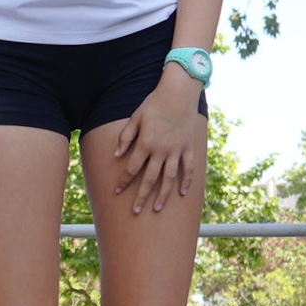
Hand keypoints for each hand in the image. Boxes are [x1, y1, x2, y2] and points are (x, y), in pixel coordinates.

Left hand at [102, 64, 208, 216]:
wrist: (179, 93)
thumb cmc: (154, 104)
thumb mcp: (135, 117)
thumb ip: (126, 137)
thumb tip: (116, 154)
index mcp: (146, 143)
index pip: (132, 168)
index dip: (123, 181)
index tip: (116, 192)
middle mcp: (161, 150)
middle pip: (150, 178)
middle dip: (141, 196)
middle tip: (136, 212)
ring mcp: (176, 150)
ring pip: (169, 178)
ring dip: (163, 195)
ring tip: (157, 208)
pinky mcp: (188, 147)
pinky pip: (188, 168)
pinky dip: (186, 181)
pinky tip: (182, 193)